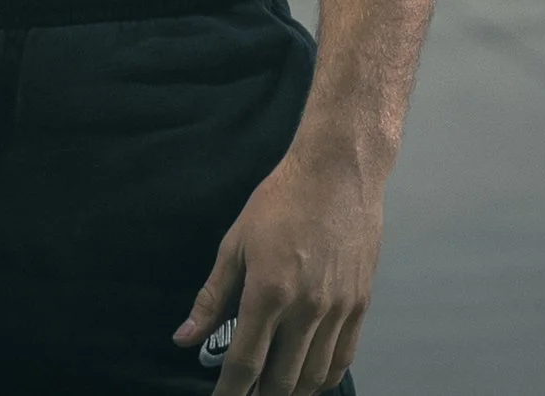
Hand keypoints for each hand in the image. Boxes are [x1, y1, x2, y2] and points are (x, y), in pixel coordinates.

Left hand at [171, 148, 383, 395]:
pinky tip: (308, 380)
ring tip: (273, 392)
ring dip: (291, 393)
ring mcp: (338, 309)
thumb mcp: (236, 242)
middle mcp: (306, 308)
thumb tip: (185, 337)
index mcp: (269, 291)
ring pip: (313, 377)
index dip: (230, 393)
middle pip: (281, 380)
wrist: (339, 171)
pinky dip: (323, 379)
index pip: (245, 362)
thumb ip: (212, 296)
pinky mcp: (360, 305)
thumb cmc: (282, 199)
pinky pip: (343, 359)